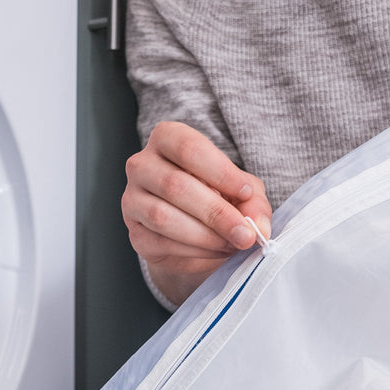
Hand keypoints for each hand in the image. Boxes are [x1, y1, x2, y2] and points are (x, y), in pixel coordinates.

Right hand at [122, 120, 272, 306]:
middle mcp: (141, 165)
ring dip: (205, 235)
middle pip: (175, 185)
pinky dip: (194, 251)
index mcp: (166, 139)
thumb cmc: (218, 196)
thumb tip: (257, 227)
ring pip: (163, 217)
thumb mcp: (243, 190)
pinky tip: (215, 250)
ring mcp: (132, 200)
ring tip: (232, 243)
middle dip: (216, 213)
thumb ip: (253, 202)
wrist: (195, 231)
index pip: (188, 148)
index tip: (246, 192)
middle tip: (245, 234)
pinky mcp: (135, 234)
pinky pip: (160, 242)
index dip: (220, 172)